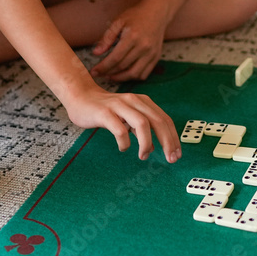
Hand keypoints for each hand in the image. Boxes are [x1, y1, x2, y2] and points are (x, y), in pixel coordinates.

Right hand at [63, 82, 180, 162]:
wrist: (80, 96)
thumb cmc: (106, 110)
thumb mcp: (128, 117)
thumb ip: (141, 129)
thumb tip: (153, 148)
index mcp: (143, 102)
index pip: (165, 120)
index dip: (173, 138)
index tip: (177, 155)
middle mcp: (134, 101)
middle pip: (158, 121)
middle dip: (167, 142)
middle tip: (170, 159)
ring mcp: (119, 106)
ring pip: (142, 123)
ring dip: (147, 143)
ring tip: (143, 156)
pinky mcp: (105, 113)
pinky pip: (120, 129)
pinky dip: (125, 142)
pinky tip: (123, 148)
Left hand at [90, 3, 166, 81]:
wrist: (156, 13)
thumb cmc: (136, 16)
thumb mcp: (118, 22)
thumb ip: (107, 38)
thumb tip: (96, 53)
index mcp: (132, 37)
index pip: (115, 58)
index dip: (103, 67)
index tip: (94, 72)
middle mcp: (143, 47)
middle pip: (123, 66)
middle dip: (108, 73)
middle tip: (99, 74)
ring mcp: (151, 53)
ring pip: (134, 74)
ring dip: (120, 78)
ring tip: (110, 76)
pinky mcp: (156, 57)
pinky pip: (144, 74)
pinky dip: (133, 77)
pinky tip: (124, 74)